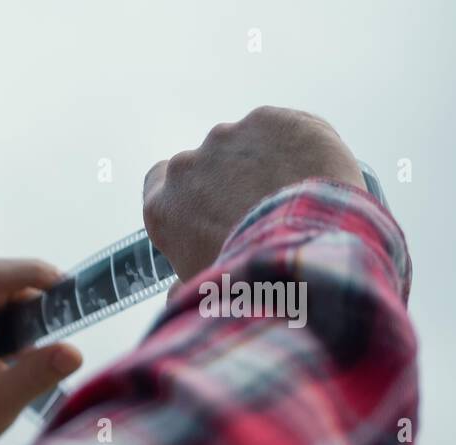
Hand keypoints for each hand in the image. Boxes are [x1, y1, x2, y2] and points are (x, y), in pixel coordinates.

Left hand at [0, 258, 83, 444]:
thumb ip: (37, 375)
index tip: (67, 286)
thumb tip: (74, 353)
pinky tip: (14, 345)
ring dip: (25, 311)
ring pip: (2, 286)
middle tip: (59, 330)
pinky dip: (14, 315)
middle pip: (1, 280)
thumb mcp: (0, 402)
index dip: (30, 272)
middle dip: (34, 300)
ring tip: (27, 349)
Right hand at [143, 106, 365, 282]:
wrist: (301, 253)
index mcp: (163, 208)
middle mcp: (186, 167)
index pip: (158, 184)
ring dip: (264, 163)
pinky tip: (313, 174)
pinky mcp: (270, 120)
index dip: (185, 193)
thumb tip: (178, 297)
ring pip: (246, 145)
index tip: (206, 207)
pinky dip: (297, 146)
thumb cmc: (247, 281)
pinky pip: (284, 129)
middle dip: (229, 180)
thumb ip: (184, 285)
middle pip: (205, 164)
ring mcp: (228, 139)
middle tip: (261, 210)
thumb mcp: (202, 293)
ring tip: (294, 195)